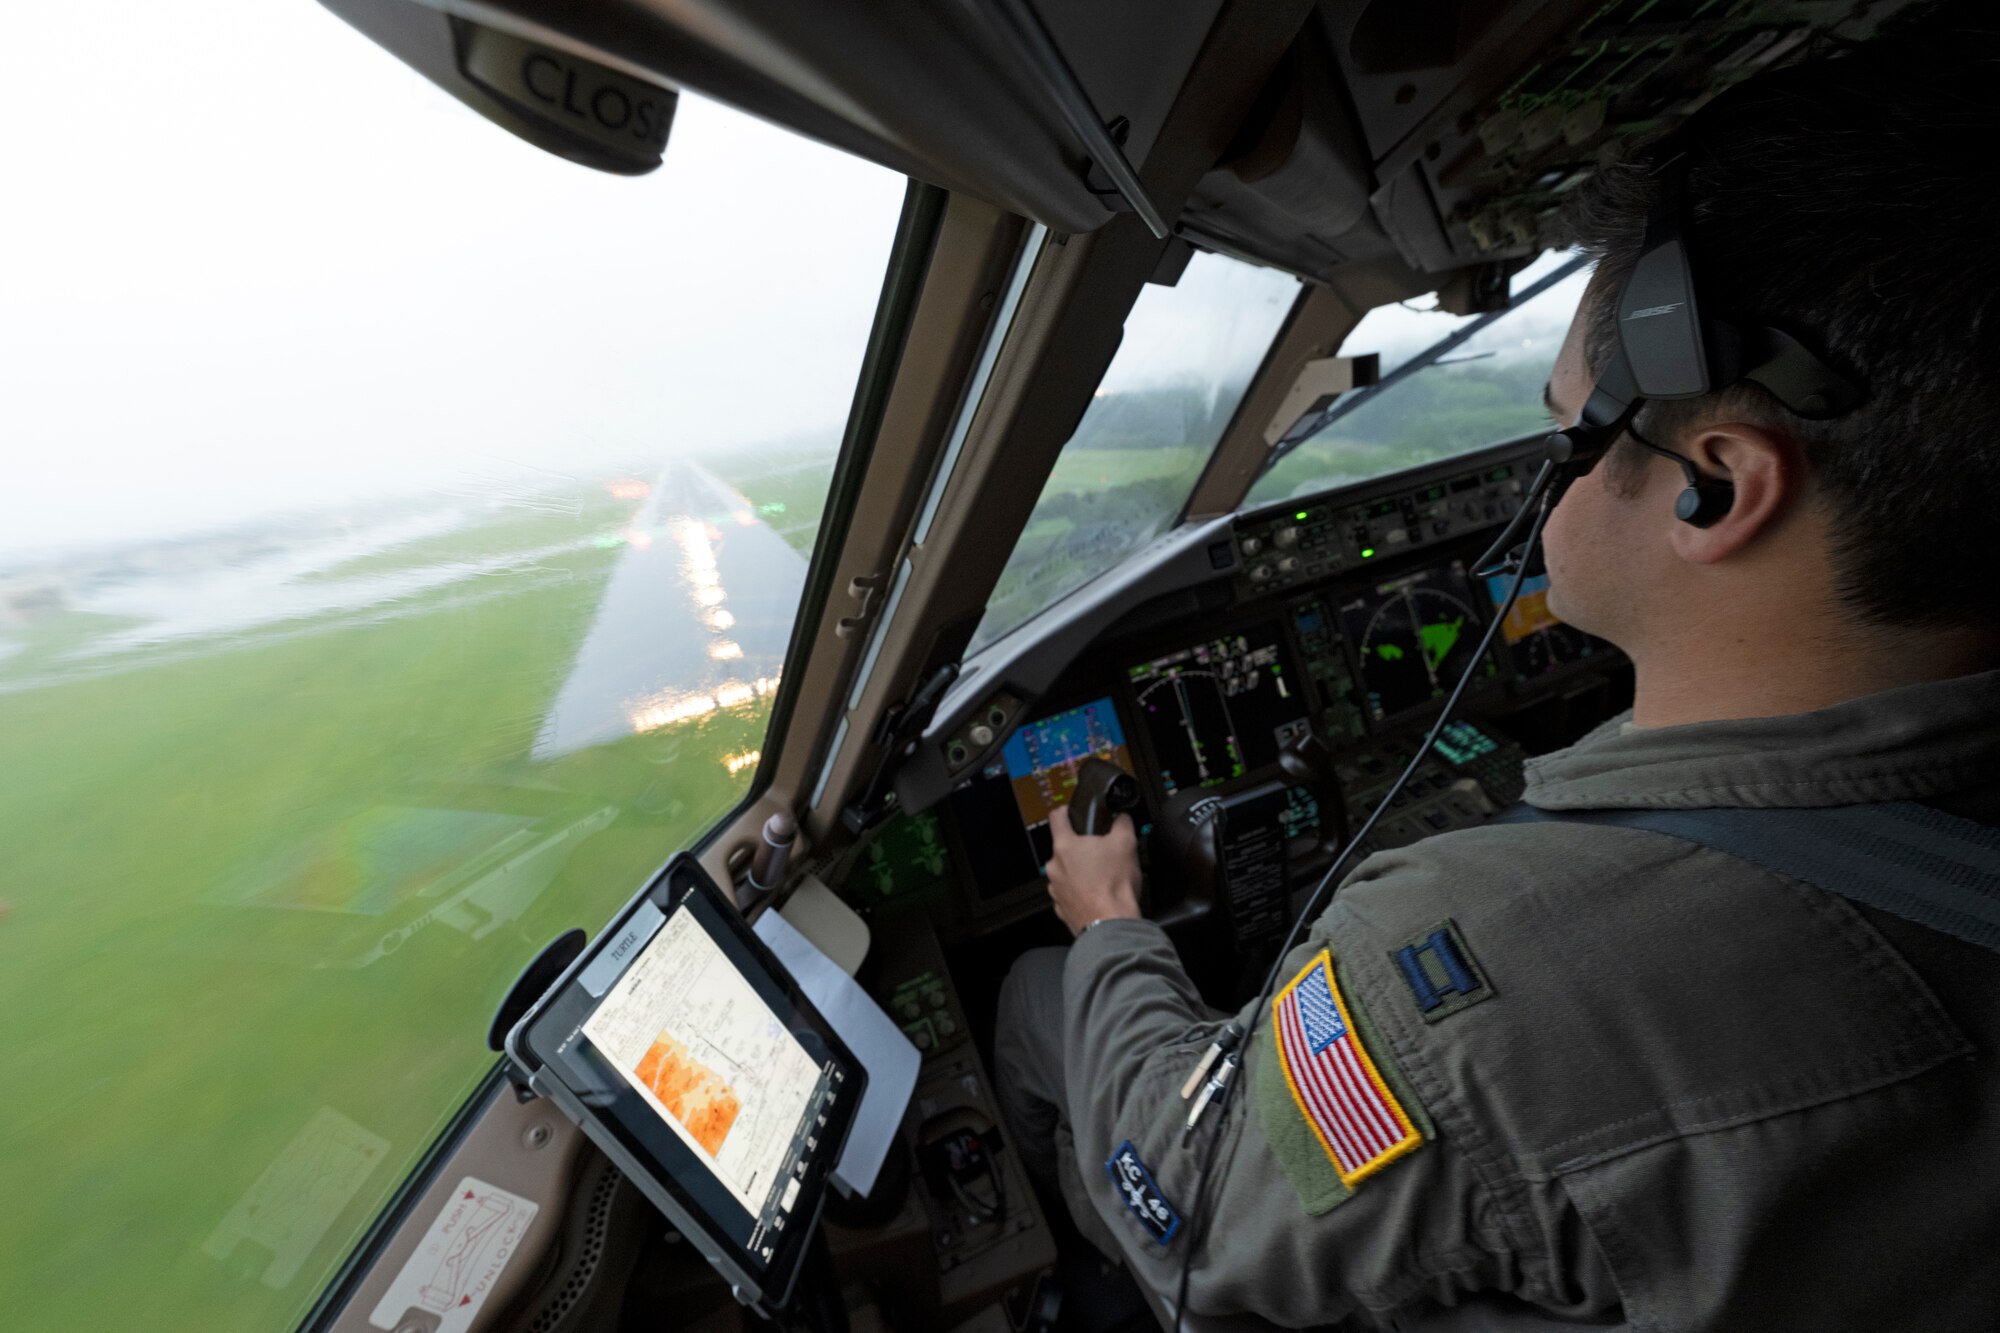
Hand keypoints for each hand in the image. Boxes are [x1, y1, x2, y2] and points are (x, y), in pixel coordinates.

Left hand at [1046, 807, 1142, 936]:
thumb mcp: (1126, 844)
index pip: (1057, 818)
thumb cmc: (1113, 886)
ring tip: (1102, 879)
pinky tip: (1098, 895)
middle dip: (1081, 849)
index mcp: (1065, 846)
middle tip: (1102, 853)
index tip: (1071, 812)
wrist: (1111, 924)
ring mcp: (1056, 889)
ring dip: (1081, 873)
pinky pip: (1070, 894)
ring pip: (1067, 873)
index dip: (1066, 811)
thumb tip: (1121, 818)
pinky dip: (1081, 893)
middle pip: (1064, 849)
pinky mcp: (1061, 909)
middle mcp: (1054, 867)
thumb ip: (1122, 823)